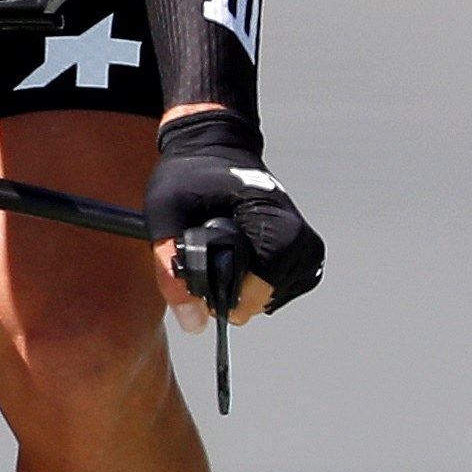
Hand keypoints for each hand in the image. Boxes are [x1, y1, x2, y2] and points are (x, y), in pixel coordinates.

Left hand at [146, 109, 319, 321]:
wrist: (213, 147)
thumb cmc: (187, 175)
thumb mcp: (164, 213)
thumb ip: (170, 266)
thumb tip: (193, 323)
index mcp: (274, 221)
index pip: (262, 286)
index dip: (225, 296)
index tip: (199, 280)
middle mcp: (300, 236)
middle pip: (265, 297)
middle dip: (228, 292)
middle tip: (203, 261)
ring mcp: (306, 247)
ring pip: (270, 298)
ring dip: (237, 287)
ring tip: (218, 251)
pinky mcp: (303, 254)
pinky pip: (277, 290)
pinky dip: (250, 284)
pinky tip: (233, 260)